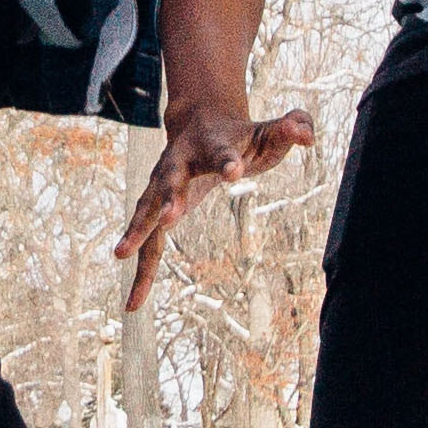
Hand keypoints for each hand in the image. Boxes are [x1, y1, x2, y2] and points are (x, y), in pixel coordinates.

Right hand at [112, 99, 313, 309]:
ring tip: (121, 255)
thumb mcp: (269, 131)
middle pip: (172, 181)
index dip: (228, 162)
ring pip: (147, 211)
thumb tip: (306, 134)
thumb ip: (293, 128)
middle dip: (170, 197)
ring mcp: (162, 186)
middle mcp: (179, 164)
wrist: (198, 123)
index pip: (221, 153)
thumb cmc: (241, 135)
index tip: (235, 171)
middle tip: (172, 216)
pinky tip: (133, 303)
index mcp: (210, 145)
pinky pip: (147, 243)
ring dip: (136, 231)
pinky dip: (141, 271)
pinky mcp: (157, 210)